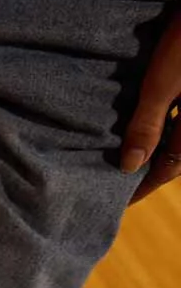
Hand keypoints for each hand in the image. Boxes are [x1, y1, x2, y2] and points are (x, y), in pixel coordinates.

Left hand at [125, 10, 180, 201]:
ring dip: (152, 146)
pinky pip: (176, 114)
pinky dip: (159, 124)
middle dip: (146, 169)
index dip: (142, 187)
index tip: (118, 204)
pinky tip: (138, 122)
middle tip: (114, 184)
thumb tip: (128, 166)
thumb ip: (147, 123)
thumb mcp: (162, 83)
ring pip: (176, 134)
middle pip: (174, 154)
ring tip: (120, 157)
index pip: (168, 168)